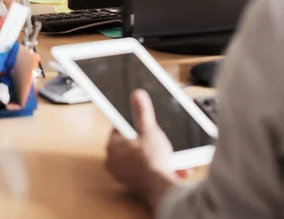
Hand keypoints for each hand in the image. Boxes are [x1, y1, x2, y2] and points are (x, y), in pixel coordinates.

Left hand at [105, 89, 177, 209]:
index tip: (141, 124)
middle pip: (130, 144)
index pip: (118, 128)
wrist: (163, 189)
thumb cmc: (152, 160)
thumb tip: (137, 94)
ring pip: (138, 159)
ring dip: (154, 156)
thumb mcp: (149, 129)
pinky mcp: (134, 186)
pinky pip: (144, 172)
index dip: (132, 125)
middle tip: (156, 139)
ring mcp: (123, 176)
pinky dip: (156, 168)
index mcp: (112, 146)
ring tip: (167, 154)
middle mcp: (113, 162)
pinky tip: (171, 167)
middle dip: (145, 142)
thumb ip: (142, 112)